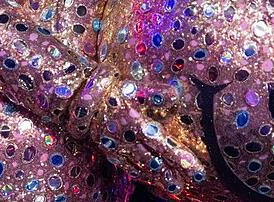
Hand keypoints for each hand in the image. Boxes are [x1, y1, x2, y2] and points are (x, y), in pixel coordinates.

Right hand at [66, 65, 201, 195]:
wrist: (76, 97)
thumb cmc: (108, 88)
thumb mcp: (132, 87)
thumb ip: (154, 93)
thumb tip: (176, 96)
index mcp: (136, 124)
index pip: (163, 146)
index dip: (181, 160)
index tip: (197, 171)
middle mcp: (127, 139)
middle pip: (155, 160)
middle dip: (174, 172)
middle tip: (192, 182)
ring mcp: (117, 147)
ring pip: (142, 167)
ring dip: (159, 177)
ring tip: (175, 186)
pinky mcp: (108, 149)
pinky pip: (127, 166)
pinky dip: (140, 173)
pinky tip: (150, 178)